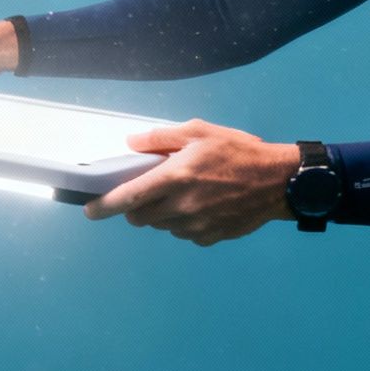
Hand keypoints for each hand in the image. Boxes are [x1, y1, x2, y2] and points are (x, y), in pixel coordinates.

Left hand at [84, 120, 301, 246]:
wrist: (279, 182)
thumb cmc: (239, 152)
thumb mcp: (200, 132)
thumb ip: (161, 139)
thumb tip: (131, 143)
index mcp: (174, 178)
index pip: (128, 198)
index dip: (103, 206)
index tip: (90, 210)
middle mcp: (181, 206)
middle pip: (140, 217)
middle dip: (138, 207)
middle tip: (152, 191)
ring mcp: (194, 226)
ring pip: (162, 226)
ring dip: (164, 213)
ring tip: (187, 193)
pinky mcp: (208, 238)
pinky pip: (185, 234)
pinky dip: (186, 222)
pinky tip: (205, 205)